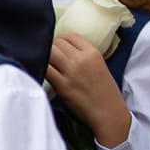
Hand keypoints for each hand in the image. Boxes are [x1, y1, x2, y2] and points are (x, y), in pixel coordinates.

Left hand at [48, 32, 131, 147]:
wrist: (109, 113)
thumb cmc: (104, 91)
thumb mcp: (99, 66)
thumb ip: (83, 56)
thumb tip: (62, 48)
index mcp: (93, 53)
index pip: (70, 35)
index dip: (61, 41)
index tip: (60, 49)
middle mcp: (81, 59)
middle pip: (56, 43)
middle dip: (51, 48)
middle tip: (51, 58)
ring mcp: (71, 72)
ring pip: (48, 52)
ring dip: (44, 56)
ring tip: (46, 64)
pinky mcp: (62, 85)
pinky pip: (44, 68)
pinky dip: (40, 67)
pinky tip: (41, 71)